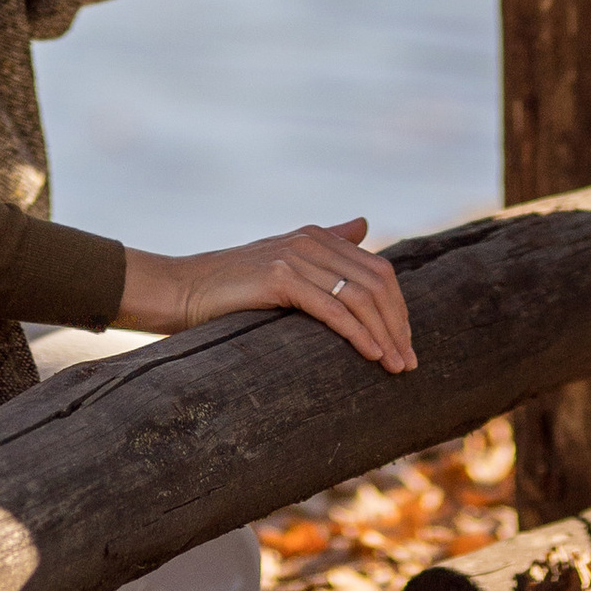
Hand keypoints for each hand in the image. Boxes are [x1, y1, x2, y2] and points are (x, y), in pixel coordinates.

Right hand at [119, 214, 414, 372]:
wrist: (181, 290)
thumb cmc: (230, 287)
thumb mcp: (284, 262)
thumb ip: (326, 245)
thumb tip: (365, 224)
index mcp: (316, 236)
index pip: (378, 269)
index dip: (398, 308)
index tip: (406, 342)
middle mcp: (311, 240)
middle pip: (376, 282)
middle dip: (398, 324)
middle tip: (409, 362)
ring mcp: (295, 256)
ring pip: (359, 296)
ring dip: (384, 334)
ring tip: (396, 366)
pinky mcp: (280, 277)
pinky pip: (332, 308)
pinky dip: (357, 333)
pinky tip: (371, 354)